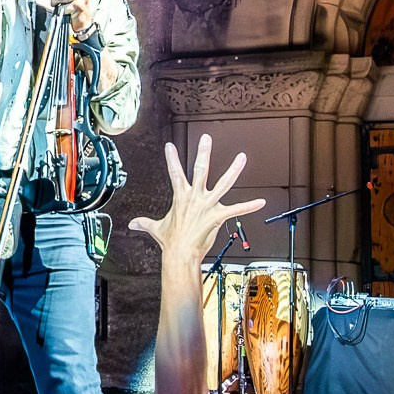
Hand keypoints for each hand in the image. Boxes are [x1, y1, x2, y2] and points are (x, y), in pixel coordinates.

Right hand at [129, 136, 265, 262]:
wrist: (180, 255)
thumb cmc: (171, 242)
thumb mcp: (156, 229)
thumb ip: (145, 223)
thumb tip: (132, 224)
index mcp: (181, 197)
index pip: (175, 173)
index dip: (172, 158)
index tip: (170, 146)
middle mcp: (195, 198)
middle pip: (200, 170)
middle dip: (204, 153)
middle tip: (206, 138)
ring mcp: (207, 206)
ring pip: (223, 184)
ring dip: (234, 170)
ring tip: (242, 158)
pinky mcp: (217, 217)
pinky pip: (236, 210)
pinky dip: (249, 206)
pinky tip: (261, 202)